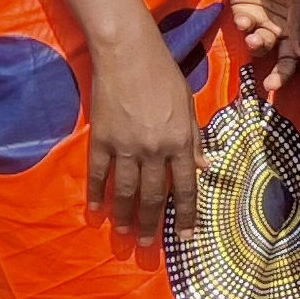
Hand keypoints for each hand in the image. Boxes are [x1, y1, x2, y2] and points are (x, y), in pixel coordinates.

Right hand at [87, 14, 200, 231]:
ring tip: (123, 233)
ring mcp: (126, 146)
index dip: (186, 215)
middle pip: (153, 196)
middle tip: (147, 244)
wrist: (128, 53)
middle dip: (150, 224)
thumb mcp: (189, 105)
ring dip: (124, 216)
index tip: (185, 237)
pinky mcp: (102, 139)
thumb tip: (204, 167)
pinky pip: (99, 174)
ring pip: (125, 191)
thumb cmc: (164, 75)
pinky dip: (97, 195)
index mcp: (181, 141)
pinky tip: (96, 211)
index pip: (186, 188)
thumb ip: (195, 139)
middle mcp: (155, 149)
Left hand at [223, 0, 299, 72]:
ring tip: (256, 41)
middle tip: (272, 87)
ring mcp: (266, 19)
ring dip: (261, 48)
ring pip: (265, 47)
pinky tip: (246, 21)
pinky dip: (245, 30)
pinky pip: (246, 30)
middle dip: (281, 75)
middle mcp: (289, 25)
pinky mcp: (244, 12)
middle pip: (288, 59)